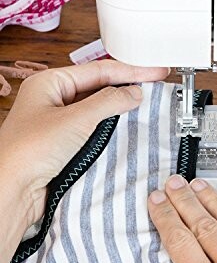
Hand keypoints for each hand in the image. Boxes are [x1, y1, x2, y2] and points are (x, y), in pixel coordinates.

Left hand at [0, 60, 168, 229]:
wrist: (11, 191)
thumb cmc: (27, 152)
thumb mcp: (75, 119)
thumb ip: (109, 102)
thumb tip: (134, 92)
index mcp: (50, 83)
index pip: (99, 70)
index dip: (131, 70)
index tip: (155, 72)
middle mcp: (54, 98)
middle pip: (99, 85)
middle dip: (128, 84)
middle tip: (156, 83)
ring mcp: (60, 120)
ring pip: (99, 106)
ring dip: (122, 104)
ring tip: (148, 101)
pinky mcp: (66, 141)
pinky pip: (96, 125)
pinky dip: (114, 123)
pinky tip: (129, 123)